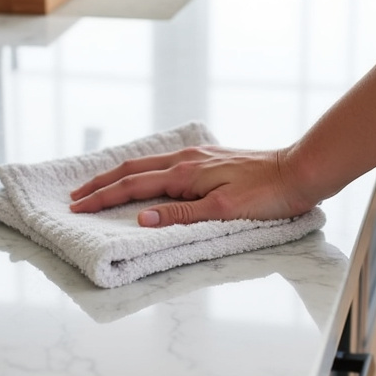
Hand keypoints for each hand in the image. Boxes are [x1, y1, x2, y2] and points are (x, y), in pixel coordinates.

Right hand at [69, 144, 318, 226]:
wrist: (300, 171)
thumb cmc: (267, 195)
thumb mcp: (224, 211)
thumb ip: (182, 215)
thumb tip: (141, 218)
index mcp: (186, 172)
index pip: (133, 186)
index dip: (103, 197)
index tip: (78, 207)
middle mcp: (187, 159)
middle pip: (133, 168)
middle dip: (101, 182)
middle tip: (75, 195)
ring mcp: (199, 156)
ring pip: (147, 163)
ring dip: (119, 174)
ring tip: (100, 184)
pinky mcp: (210, 159)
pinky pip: (164, 162)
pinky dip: (143, 170)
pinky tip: (144, 175)